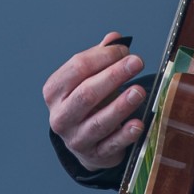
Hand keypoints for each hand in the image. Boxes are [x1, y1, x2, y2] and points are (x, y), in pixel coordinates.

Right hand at [43, 32, 145, 171]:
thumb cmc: (87, 104)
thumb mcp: (87, 79)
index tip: (125, 51)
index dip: (103, 56)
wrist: (84, 142)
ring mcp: (76, 138)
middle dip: (114, 76)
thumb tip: (115, 38)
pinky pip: (111, 144)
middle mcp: (60, 116)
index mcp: (54, 91)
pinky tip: (138, 124)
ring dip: (121, 105)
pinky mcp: (94, 154)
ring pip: (99, 121)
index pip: (77, 68)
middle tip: (136, 62)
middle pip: (86, 93)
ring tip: (139, 91)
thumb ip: (100, 57)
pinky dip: (125, 134)